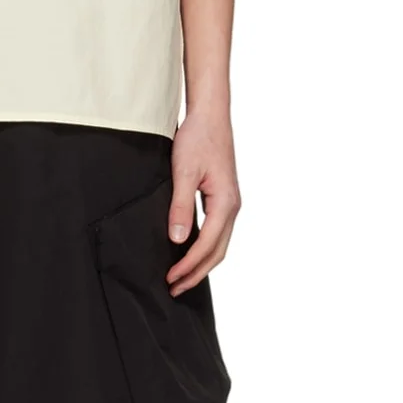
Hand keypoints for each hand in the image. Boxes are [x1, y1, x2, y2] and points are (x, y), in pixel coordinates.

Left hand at [165, 107, 240, 295]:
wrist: (210, 114)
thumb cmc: (198, 138)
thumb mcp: (184, 172)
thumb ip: (181, 206)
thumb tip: (178, 241)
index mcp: (225, 203)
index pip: (207, 246)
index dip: (188, 266)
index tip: (170, 279)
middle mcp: (232, 207)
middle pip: (217, 252)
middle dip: (196, 273)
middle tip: (174, 289)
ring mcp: (230, 202)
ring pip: (219, 243)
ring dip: (201, 262)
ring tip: (180, 277)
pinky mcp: (223, 196)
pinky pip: (216, 230)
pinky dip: (204, 247)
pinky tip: (189, 249)